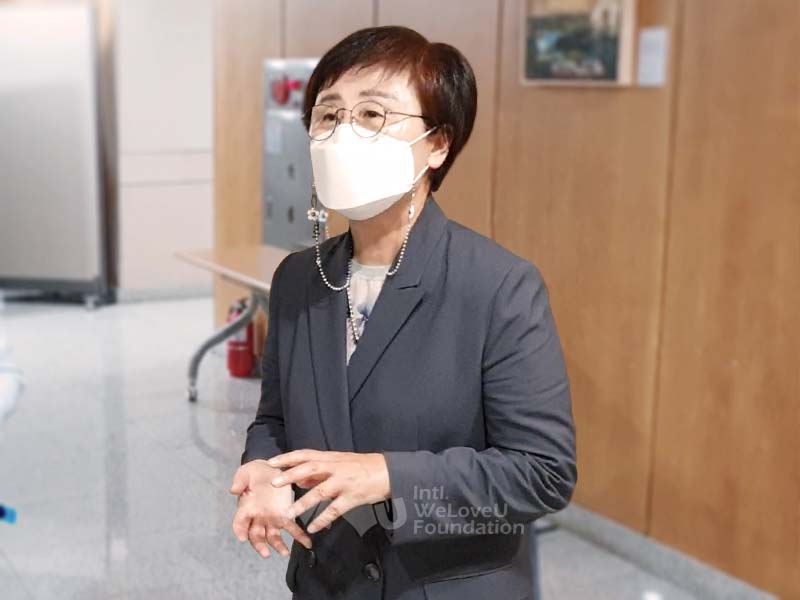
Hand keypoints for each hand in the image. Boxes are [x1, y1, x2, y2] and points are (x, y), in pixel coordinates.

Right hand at [230, 459, 312, 558]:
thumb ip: (240, 481)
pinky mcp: (285, 515)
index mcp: (246, 508)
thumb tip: (234, 490)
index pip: (239, 522)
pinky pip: (292, 528)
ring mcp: (271, 518)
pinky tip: (307, 543)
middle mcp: (257, 517)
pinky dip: (300, 536)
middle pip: (256, 535)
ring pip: (273, 536)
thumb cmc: (254, 472)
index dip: (239, 530)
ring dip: (278, 546)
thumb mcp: (245, 472)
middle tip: (265, 553)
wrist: (269, 469)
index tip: (242, 537)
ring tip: (284, 553)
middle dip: (260, 545)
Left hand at [267, 450, 390, 533]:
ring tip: (289, 514)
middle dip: (291, 475)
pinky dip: (322, 519)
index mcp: (332, 458)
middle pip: (310, 468)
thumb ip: (320, 471)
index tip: (271, 462)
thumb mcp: (341, 463)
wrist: (389, 472)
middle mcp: (336, 468)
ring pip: (320, 492)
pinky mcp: (352, 497)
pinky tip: (312, 528)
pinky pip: (334, 510)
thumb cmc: (364, 466)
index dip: (288, 458)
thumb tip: (300, 480)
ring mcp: (344, 483)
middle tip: (274, 483)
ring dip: (303, 503)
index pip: (306, 454)